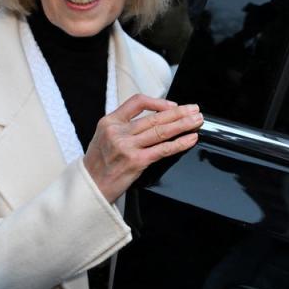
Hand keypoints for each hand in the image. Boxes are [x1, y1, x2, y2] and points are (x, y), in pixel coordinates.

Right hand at [84, 95, 201, 202]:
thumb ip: (124, 126)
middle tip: (194, 110)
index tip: (173, 105)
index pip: (137, 102)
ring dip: (183, 124)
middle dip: (179, 113)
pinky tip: (190, 138)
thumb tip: (153, 118)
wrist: (91, 186)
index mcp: (110, 122)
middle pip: (154, 117)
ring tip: (197, 120)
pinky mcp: (137, 161)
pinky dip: (179, 143)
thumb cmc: (99, 164)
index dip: (158, 102)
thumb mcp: (103, 136)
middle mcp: (118, 132)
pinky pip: (163, 149)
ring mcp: (127, 146)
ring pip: (161, 131)